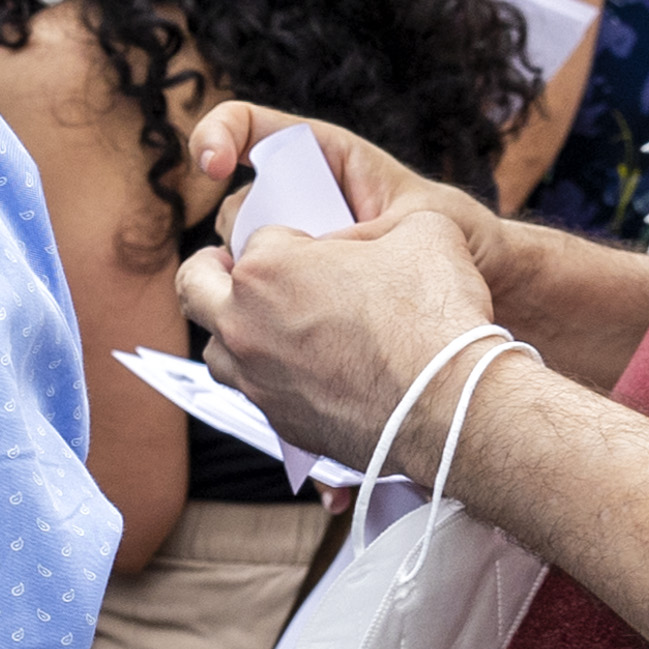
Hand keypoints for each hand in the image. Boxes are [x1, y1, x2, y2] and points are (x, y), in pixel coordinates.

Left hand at [168, 101, 510, 468]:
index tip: (309, 246)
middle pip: (194, 286)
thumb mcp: (421, 231)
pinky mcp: (277, 422)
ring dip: (232, 329)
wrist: (453, 407)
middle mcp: (243, 325)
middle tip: (235, 267)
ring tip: (267, 323)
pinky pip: (253, 392)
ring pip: (214, 348)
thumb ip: (380, 225)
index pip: (259, 236)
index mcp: (266, 269)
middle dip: (211, 270)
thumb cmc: (435, 314)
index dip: (289, 237)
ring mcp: (255, 380)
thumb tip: (371, 240)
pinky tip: (302, 369)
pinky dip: (266, 376)